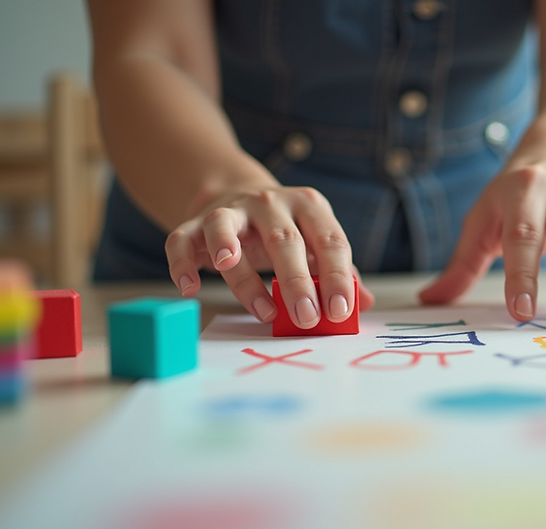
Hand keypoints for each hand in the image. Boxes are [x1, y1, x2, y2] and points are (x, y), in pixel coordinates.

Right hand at [165, 183, 374, 325]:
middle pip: (284, 240)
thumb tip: (364, 305)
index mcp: (309, 206)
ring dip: (241, 271)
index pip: (330, 240)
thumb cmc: (287, 232)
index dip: (337, 276)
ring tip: (258, 306)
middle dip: (296, 281)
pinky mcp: (195, 223)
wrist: (239, 195)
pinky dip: (182, 264)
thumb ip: (340, 272)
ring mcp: (231, 210)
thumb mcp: (317, 243)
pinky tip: (191, 289)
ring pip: (228, 233)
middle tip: (306, 317)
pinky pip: (182, 240)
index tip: (341, 311)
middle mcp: (271, 203)